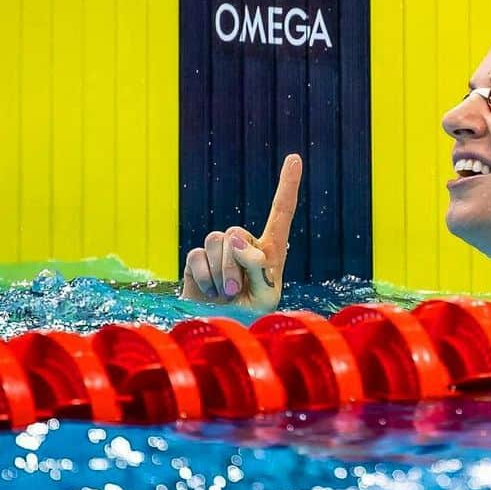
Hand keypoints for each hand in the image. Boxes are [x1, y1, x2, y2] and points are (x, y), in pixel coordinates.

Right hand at [180, 154, 302, 312]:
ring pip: (215, 241)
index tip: (294, 158)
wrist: (224, 331)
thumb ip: (258, 267)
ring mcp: (219, 251)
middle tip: (238, 290)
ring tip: (227, 294)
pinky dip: (203, 278)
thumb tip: (235, 240)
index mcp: (270, 249)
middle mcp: (244, 244)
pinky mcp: (197, 261)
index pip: (281, 211)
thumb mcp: (266, 295)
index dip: (287, 185)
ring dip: (220, 273)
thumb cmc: (253, 316)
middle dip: (235, 263)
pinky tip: (210, 293)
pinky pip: (195, 257)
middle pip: (236, 232)